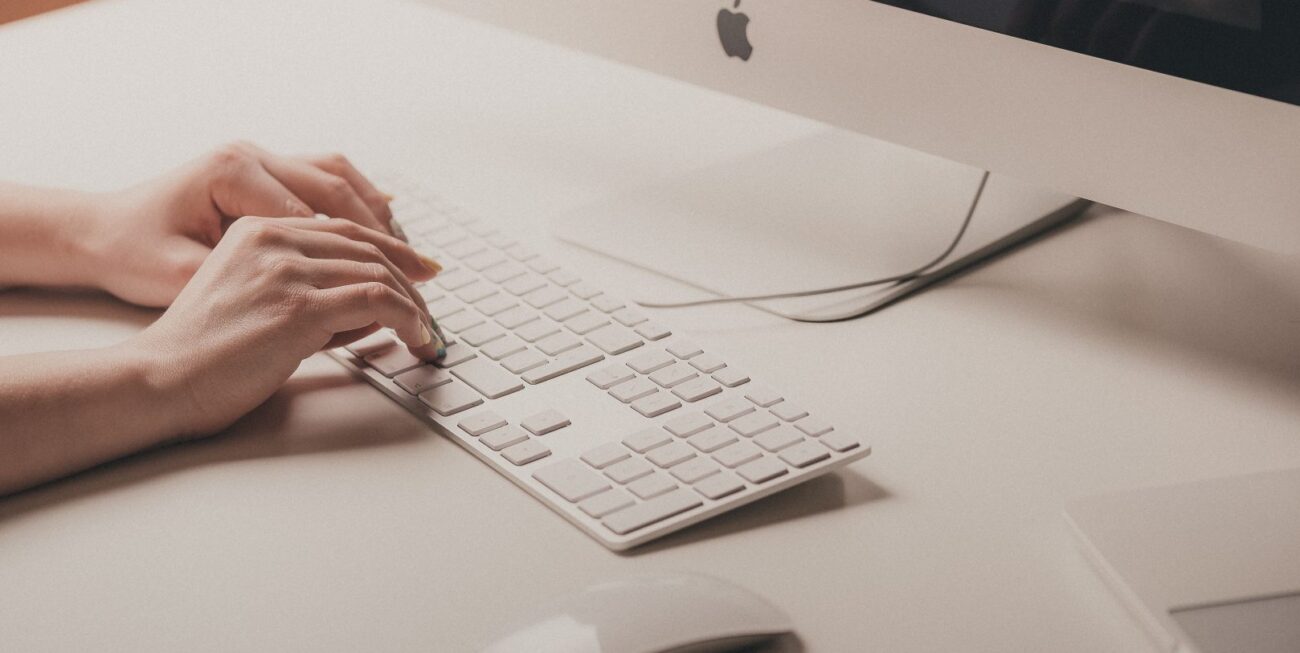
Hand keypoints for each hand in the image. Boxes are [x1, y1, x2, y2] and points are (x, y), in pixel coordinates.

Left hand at [87, 141, 421, 306]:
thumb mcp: (190, 279)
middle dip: (390, 238)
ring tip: (413, 257)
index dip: (366, 261)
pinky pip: (326, 177)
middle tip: (427, 276)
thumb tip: (339, 310)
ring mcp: (258, 157)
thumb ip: (263, 288)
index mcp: (233, 173)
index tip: (399, 295)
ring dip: (381, 217)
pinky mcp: (263, 169)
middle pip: (341, 191)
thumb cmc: (133, 255)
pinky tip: (386, 228)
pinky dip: (361, 202)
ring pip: (341, 177)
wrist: (98, 231)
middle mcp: (251, 155)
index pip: (321, 217)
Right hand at [125, 216, 444, 436]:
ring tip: (425, 332)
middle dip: (410, 277)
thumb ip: (309, 292)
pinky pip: (375, 300)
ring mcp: (286, 271)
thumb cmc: (204, 354)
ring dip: (413, 304)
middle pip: (367, 247)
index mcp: (258, 231)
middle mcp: (273, 240)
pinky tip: (414, 337)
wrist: (161, 379)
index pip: (345, 230)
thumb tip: (373, 306)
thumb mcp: (256, 301)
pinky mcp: (298, 307)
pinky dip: (407, 318)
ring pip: (377, 272)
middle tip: (431, 307)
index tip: (420, 269)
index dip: (391, 248)